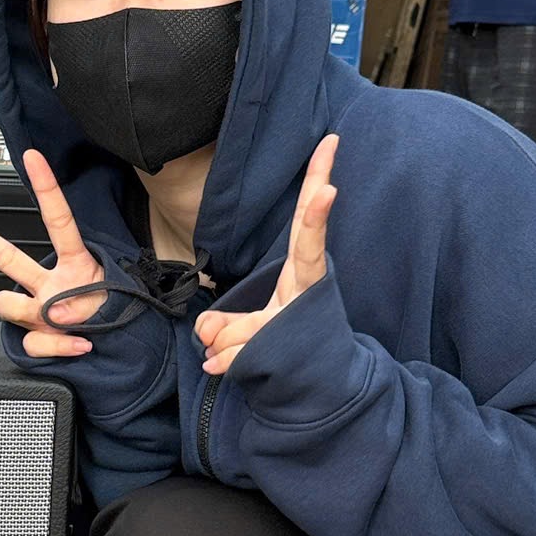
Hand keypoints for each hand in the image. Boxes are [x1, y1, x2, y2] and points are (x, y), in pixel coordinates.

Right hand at [0, 148, 103, 358]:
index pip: (58, 220)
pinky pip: (34, 343)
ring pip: (10, 305)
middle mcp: (50, 283)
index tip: (32, 157)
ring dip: (37, 317)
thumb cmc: (117, 316)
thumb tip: (51, 314)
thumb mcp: (112, 304)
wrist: (123, 351)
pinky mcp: (40, 337)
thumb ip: (79, 307)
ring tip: (69, 324)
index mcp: (75, 264)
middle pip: (6, 256)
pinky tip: (79, 345)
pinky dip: (59, 347)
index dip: (46, 187)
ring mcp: (42, 310)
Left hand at [194, 134, 337, 375]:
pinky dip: (226, 361)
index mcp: (301, 272)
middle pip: (310, 244)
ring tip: (229, 349)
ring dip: (231, 339)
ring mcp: (305, 316)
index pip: (307, 220)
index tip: (329, 143)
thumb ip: (224, 324)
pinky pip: (241, 349)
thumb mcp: (248, 329)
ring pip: (251, 318)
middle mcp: (308, 289)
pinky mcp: (297, 347)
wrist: (317, 392)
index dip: (317, 182)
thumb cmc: (286, 350)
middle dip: (316, 216)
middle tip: (329, 187)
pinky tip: (222, 365)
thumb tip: (206, 336)